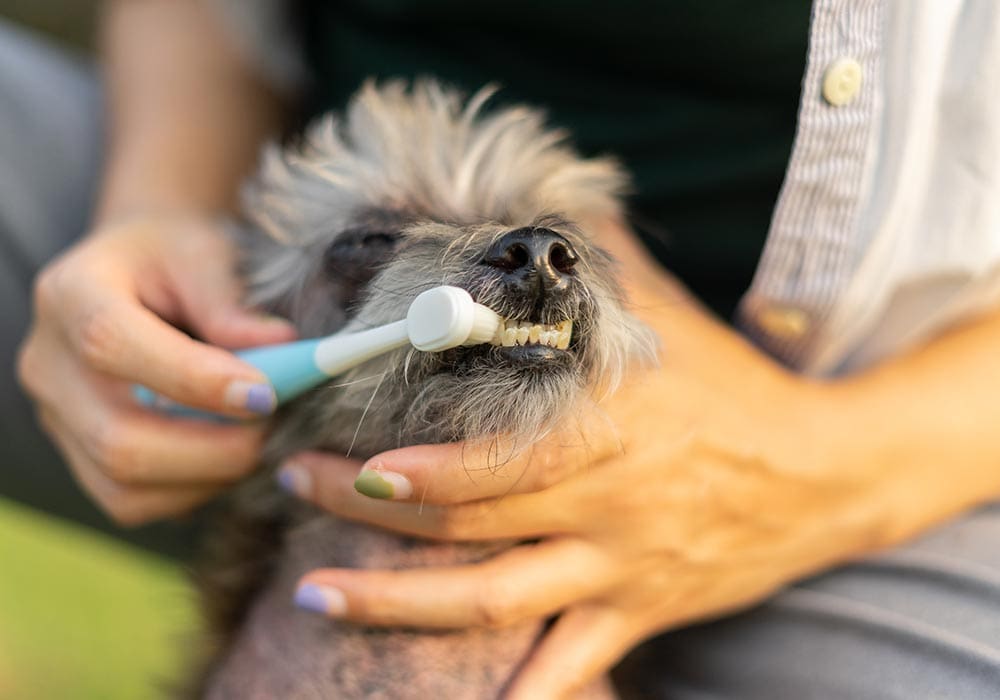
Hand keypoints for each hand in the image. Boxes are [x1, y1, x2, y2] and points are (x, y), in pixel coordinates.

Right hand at [17, 214, 295, 524]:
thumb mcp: (203, 254)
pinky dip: (192, 491)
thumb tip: (283, 351)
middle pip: (116, 439)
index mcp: (71, 295)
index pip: (113, 345)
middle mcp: (48, 364)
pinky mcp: (78, 455)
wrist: (139, 271)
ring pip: (123, 487)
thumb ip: (232, 303)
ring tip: (254, 439)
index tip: (264, 394)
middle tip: (272, 428)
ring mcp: (57, 417)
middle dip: (212, 448)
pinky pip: (131, 502)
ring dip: (207, 476)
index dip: (192, 380)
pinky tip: (226, 456)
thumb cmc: (174, 257)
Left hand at [275, 276, 887, 698]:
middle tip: (296, 490)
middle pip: (466, 523)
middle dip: (368, 512)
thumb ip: (594, 262)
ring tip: (314, 596)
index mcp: (606, 426)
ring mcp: (618, 565)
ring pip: (492, 600)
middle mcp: (604, 503)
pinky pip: (571, 664)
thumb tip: (532, 204)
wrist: (824, 473)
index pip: (493, 457)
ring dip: (395, 604)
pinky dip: (519, 692)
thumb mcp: (666, 314)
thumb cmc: (731, 385)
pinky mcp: (639, 609)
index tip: (342, 452)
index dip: (413, 469)